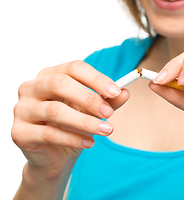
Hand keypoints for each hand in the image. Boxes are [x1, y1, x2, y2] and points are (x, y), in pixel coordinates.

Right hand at [12, 60, 128, 180]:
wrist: (54, 155)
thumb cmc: (72, 126)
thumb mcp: (92, 111)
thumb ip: (107, 101)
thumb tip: (125, 92)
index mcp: (50, 75)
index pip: (73, 68)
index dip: (96, 78)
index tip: (116, 91)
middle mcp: (32, 87)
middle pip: (60, 83)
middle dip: (89, 98)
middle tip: (109, 113)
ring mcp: (23, 109)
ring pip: (55, 111)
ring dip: (85, 122)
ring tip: (106, 130)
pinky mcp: (20, 132)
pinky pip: (49, 133)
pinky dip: (73, 138)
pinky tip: (89, 142)